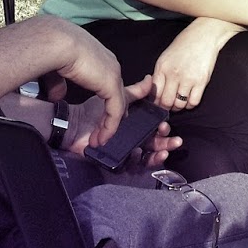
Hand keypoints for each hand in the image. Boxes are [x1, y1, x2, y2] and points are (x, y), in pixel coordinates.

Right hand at [48, 21, 128, 147]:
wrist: (57, 41)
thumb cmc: (53, 49)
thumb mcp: (59, 69)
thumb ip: (60, 84)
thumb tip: (57, 96)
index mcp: (99, 57)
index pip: (110, 82)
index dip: (108, 99)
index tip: (102, 115)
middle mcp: (111, 64)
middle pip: (119, 94)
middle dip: (113, 115)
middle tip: (105, 132)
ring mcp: (114, 74)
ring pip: (119, 105)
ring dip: (110, 125)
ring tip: (100, 139)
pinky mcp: (112, 84)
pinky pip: (115, 111)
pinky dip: (109, 126)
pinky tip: (102, 137)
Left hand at [63, 75, 179, 168]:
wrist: (75, 123)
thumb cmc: (93, 112)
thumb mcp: (117, 99)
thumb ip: (135, 92)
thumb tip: (151, 79)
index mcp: (135, 128)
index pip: (155, 132)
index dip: (163, 131)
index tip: (166, 125)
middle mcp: (132, 142)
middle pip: (154, 147)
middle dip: (166, 146)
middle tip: (172, 142)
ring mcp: (124, 153)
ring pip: (145, 160)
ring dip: (156, 157)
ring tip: (161, 152)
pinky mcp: (114, 163)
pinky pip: (128, 168)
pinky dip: (135, 162)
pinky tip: (139, 154)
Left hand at [151, 18, 237, 110]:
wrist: (204, 36)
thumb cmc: (184, 45)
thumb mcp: (166, 56)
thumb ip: (160, 74)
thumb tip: (155, 92)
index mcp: (162, 67)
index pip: (154, 93)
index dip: (155, 102)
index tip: (157, 104)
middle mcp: (173, 74)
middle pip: (166, 102)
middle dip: (166, 108)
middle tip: (168, 107)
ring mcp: (188, 79)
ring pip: (179, 104)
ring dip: (178, 107)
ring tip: (178, 103)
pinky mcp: (201, 82)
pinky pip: (193, 102)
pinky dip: (190, 105)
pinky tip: (189, 99)